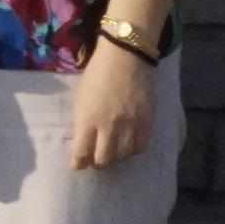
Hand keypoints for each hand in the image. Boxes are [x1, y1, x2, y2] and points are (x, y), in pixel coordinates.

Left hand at [67, 42, 157, 170]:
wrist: (125, 58)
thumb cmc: (97, 75)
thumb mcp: (81, 99)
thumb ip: (82, 121)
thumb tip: (83, 141)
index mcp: (87, 119)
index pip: (81, 153)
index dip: (78, 164)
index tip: (78, 165)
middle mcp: (109, 126)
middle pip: (104, 160)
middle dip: (97, 164)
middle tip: (96, 160)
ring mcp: (130, 125)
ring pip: (123, 156)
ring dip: (116, 158)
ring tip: (112, 153)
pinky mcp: (147, 121)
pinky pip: (141, 146)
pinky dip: (133, 151)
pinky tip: (128, 147)